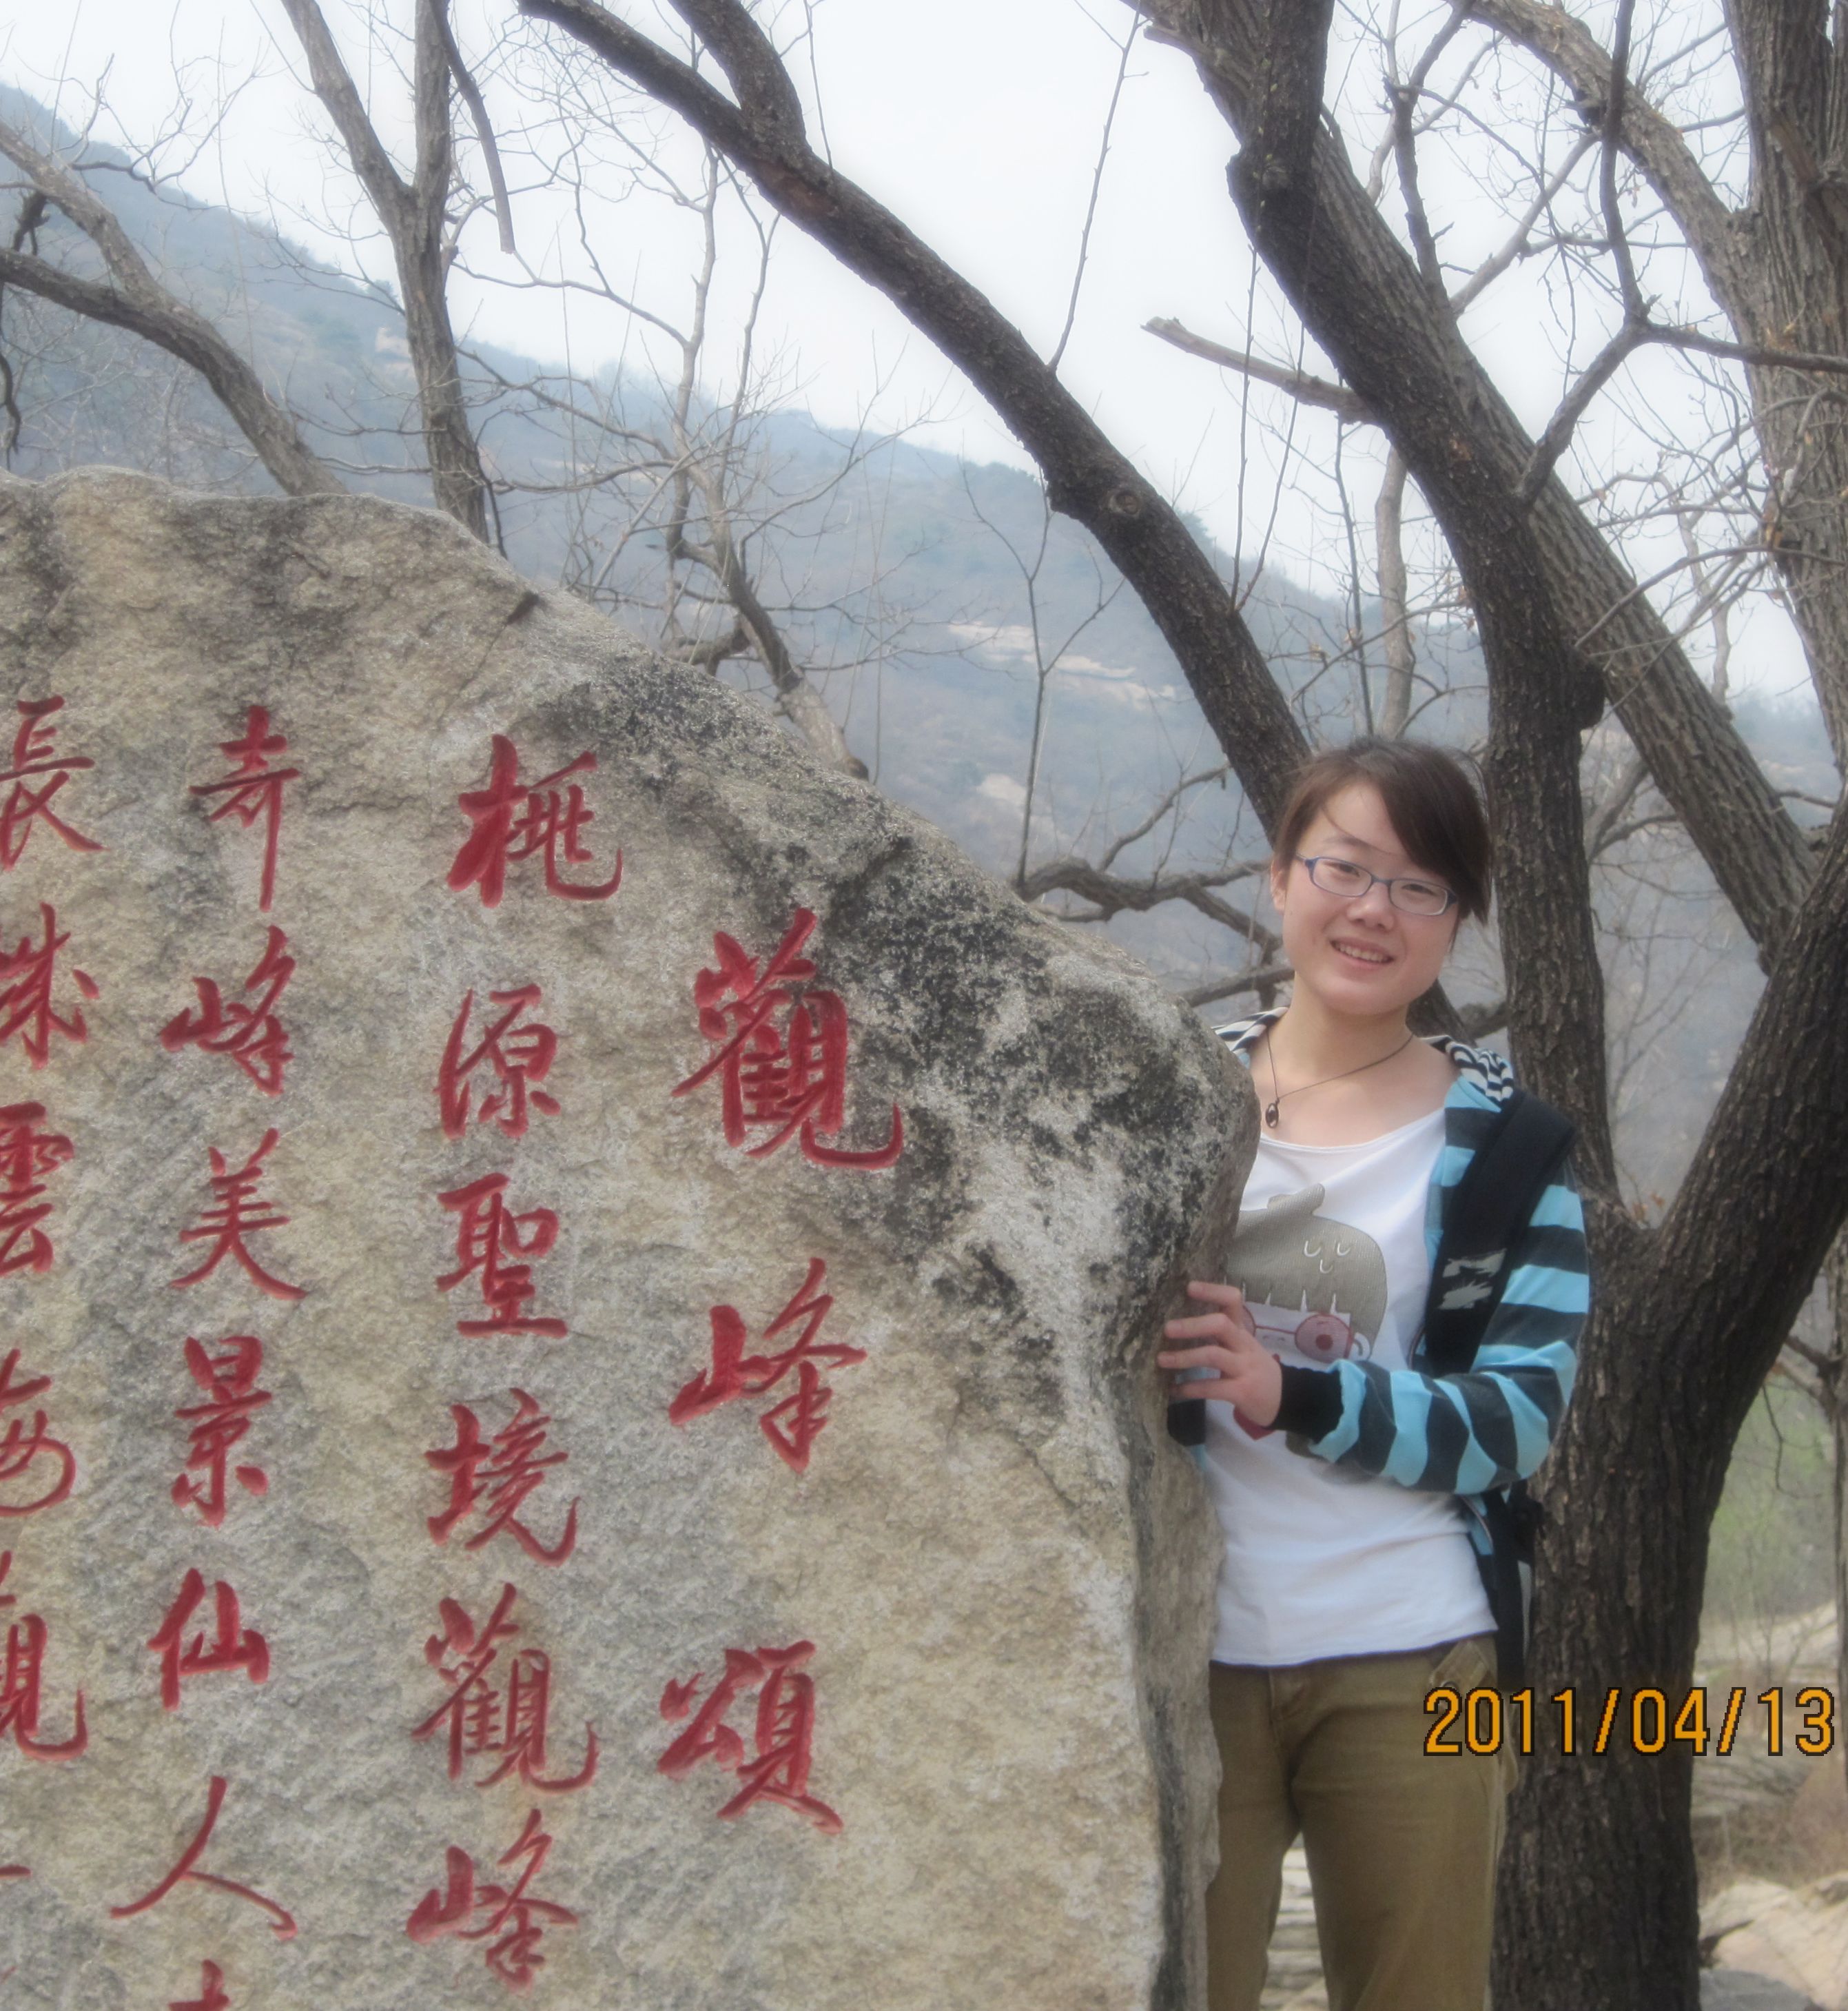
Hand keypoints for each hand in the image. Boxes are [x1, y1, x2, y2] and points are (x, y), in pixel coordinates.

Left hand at [1158, 1281, 1283, 1429]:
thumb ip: (1219, 1334)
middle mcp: (1244, 1346)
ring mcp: (1244, 1368)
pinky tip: (1173, 1390)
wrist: (1283, 1399)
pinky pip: (1212, 1388)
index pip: (1233, 1301)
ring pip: (1213, 1355)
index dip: (1212, 1291)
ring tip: (1161, 1359)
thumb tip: (1178, 1322)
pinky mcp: (1242, 1392)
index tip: (1189, 1287)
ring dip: (1184, 1357)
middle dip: (1192, 1325)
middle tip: (1167, 1329)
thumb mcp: (1242, 1346)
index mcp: (1241, 1331)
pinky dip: (1189, 1388)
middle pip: (1221, 1324)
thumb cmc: (1253, 1368)